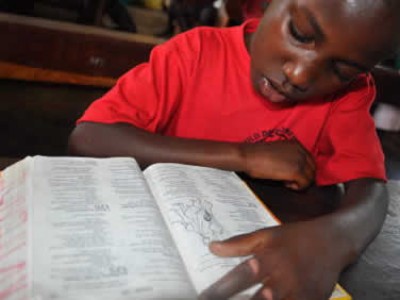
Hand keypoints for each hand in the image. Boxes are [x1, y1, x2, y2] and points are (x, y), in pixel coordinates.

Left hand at [199, 221, 342, 299]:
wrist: (334, 241)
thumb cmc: (296, 237)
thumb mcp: (267, 234)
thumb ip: (239, 243)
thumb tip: (212, 247)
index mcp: (269, 260)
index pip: (239, 279)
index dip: (218, 291)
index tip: (202, 297)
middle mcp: (284, 280)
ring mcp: (300, 295)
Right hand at [239, 139, 315, 189]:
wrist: (247, 156)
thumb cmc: (256, 155)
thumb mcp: (276, 152)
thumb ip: (287, 157)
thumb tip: (292, 170)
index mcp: (295, 144)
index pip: (309, 160)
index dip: (303, 170)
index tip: (292, 175)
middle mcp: (300, 150)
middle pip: (312, 168)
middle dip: (303, 177)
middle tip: (290, 181)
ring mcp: (299, 160)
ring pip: (310, 177)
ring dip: (300, 182)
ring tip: (286, 182)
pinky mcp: (296, 171)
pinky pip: (304, 183)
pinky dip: (297, 187)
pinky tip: (286, 184)